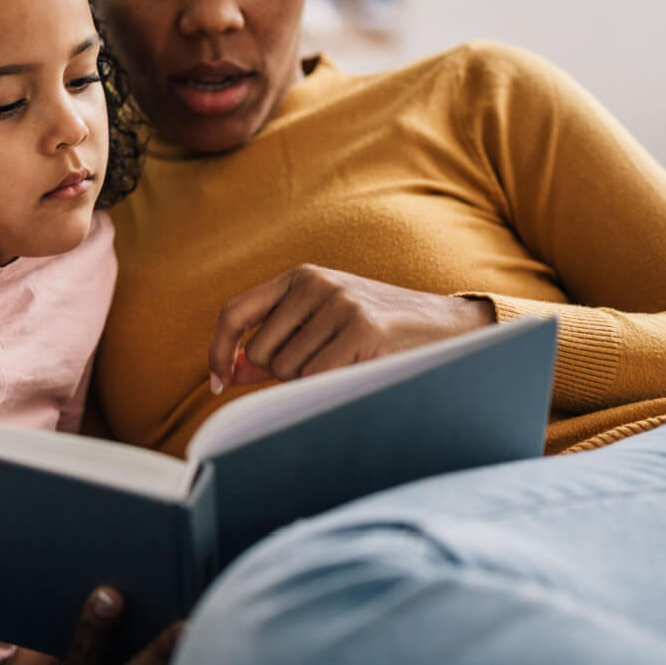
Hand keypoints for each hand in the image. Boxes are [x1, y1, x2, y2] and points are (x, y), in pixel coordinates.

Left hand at [209, 265, 495, 390]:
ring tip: (348, 363)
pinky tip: (360, 369)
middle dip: (282, 374)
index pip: (235, 312)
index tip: (218, 382)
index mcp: (299, 277)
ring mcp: (338, 303)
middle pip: (260, 353)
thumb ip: (276, 345)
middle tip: (324, 365)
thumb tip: (226, 373)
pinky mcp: (361, 327)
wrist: (447, 327)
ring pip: (287, 370)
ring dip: (310, 382)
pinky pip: (317, 378)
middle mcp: (314, 283)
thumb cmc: (377, 332)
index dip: (218, 350)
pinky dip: (330, 387)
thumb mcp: (322, 326)